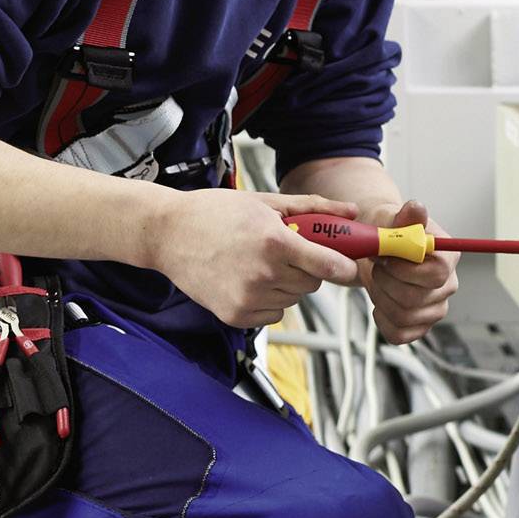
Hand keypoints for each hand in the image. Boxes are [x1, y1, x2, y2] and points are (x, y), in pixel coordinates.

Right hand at [144, 188, 362, 327]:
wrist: (167, 233)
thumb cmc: (213, 213)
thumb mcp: (264, 202)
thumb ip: (313, 208)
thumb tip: (351, 212)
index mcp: (275, 243)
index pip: (330, 266)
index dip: (343, 266)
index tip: (347, 265)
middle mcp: (264, 274)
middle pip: (312, 284)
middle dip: (305, 269)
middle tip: (282, 252)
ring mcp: (248, 298)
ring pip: (292, 299)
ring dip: (284, 285)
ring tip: (257, 264)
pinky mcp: (235, 315)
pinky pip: (272, 315)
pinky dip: (266, 301)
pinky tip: (245, 280)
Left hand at [361, 197, 457, 343]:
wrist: (377, 247)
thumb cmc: (388, 232)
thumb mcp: (391, 218)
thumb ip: (405, 218)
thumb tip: (416, 208)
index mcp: (447, 257)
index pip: (437, 273)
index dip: (405, 269)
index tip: (384, 257)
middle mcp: (447, 284)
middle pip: (416, 299)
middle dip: (385, 283)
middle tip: (375, 267)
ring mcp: (436, 307)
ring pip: (405, 317)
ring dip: (380, 299)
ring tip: (376, 280)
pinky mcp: (420, 324)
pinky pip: (400, 335)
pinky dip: (382, 321)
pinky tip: (378, 303)